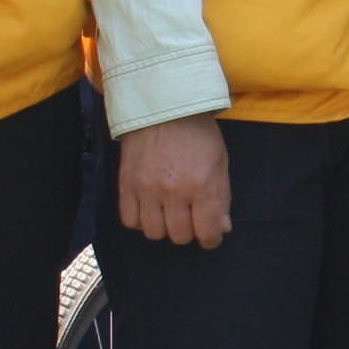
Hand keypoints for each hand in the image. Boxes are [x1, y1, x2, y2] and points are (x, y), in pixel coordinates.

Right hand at [117, 113, 232, 248]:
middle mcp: (174, 192)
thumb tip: (222, 227)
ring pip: (154, 233)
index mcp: (202, 186)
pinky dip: (140, 221)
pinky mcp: (126, 185)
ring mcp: (147, 190)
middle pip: (179, 236)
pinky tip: (149, 210)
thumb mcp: (219, 162)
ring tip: (168, 215)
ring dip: (164, 228)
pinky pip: (130, 220)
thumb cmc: (197, 134)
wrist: (163, 108)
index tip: (210, 236)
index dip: (211, 239)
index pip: (207, 232)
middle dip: (189, 232)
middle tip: (190, 220)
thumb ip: (221, 197)